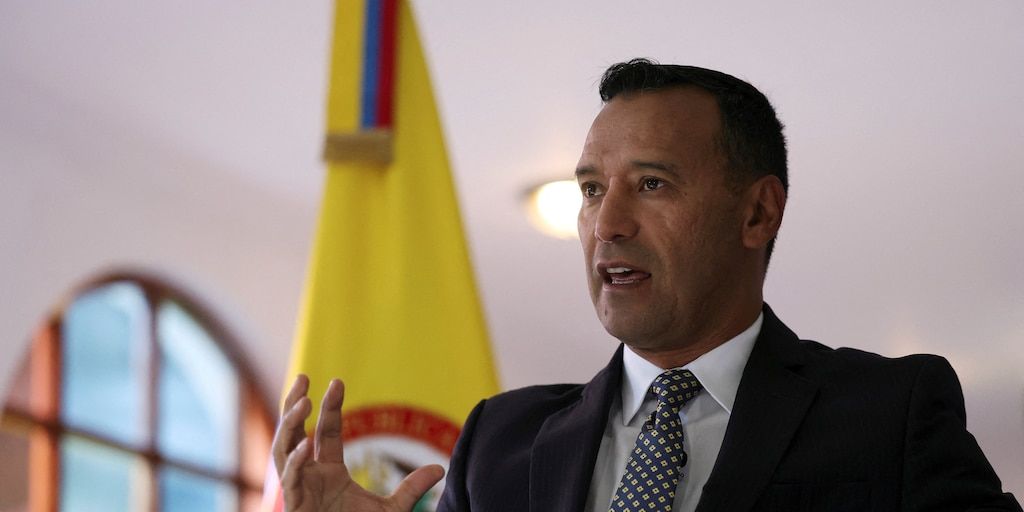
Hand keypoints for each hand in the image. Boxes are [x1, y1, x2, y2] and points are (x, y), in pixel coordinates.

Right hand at [271, 375, 445, 510]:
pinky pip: (290, 481)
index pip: (326, 432)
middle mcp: (310, 477)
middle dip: (295, 405)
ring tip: (301, 401)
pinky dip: (295, 463)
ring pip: (282, 452)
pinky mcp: (295, 508)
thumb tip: (441, 469)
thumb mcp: (393, 510)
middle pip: (294, 434)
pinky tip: (306, 445)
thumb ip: (412, 489)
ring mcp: (299, 491)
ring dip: (290, 426)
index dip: (330, 407)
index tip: (337, 381)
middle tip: (303, 376)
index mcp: (329, 473)